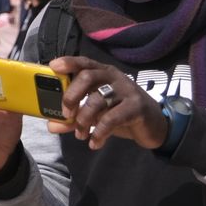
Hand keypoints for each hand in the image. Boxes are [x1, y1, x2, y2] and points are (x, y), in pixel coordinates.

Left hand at [47, 56, 168, 151]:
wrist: (155, 126)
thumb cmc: (121, 114)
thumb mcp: (96, 114)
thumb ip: (73, 118)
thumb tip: (51, 126)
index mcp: (103, 73)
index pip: (84, 62)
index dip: (69, 63)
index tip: (53, 67)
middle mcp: (114, 77)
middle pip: (87, 77)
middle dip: (71, 96)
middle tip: (66, 114)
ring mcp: (127, 90)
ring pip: (97, 100)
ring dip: (83, 120)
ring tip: (80, 135)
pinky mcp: (136, 107)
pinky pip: (111, 118)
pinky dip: (99, 133)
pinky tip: (94, 143)